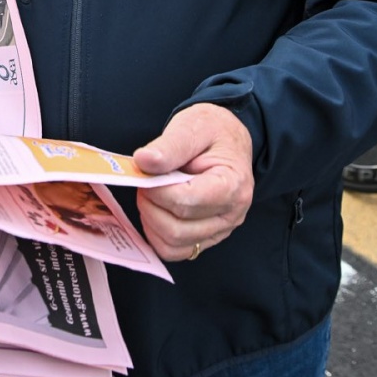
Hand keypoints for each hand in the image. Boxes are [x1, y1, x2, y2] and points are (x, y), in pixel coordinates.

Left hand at [132, 103, 254, 261]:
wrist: (228, 140)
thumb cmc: (213, 131)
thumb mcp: (193, 126)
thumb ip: (169, 146)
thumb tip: (143, 161)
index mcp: (233, 184)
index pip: (188, 202)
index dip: (157, 191)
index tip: (145, 172)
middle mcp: (231, 214)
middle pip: (178, 228)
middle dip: (151, 205)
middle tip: (145, 181)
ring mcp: (220, 230)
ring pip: (174, 244)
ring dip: (151, 220)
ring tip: (152, 193)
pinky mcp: (206, 237)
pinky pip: (175, 250)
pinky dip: (157, 234)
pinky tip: (156, 210)